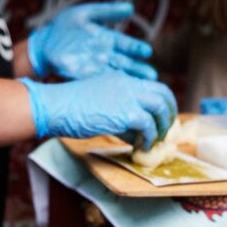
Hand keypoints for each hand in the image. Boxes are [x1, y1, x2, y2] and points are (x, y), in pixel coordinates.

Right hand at [20, 72, 176, 149]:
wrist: (56, 106)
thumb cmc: (70, 109)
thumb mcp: (100, 106)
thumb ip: (120, 117)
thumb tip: (134, 135)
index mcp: (121, 79)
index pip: (151, 86)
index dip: (161, 102)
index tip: (160, 118)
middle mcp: (128, 83)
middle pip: (163, 92)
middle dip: (169, 112)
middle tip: (166, 129)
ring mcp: (127, 96)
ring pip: (160, 106)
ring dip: (163, 125)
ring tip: (157, 139)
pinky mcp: (125, 112)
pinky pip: (148, 125)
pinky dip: (149, 138)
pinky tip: (143, 146)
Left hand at [27, 2, 155, 80]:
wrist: (43, 44)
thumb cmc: (63, 27)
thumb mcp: (84, 14)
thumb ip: (107, 12)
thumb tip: (131, 8)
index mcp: (107, 40)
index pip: (126, 45)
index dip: (136, 49)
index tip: (147, 52)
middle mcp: (104, 56)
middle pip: (125, 64)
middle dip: (138, 70)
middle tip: (151, 76)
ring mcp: (95, 69)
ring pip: (115, 76)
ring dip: (127, 82)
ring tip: (141, 87)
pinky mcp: (84, 78)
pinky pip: (99, 84)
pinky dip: (109, 88)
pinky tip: (119, 93)